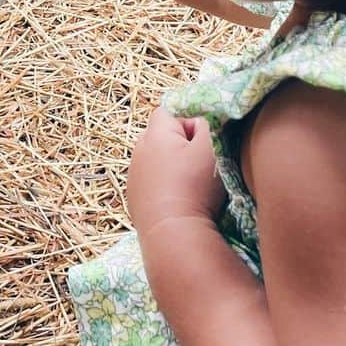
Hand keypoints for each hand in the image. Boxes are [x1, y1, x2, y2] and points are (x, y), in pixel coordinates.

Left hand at [127, 107, 225, 235]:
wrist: (174, 234)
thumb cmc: (195, 186)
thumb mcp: (212, 146)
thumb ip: (211, 121)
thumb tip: (205, 117)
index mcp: (154, 134)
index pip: (171, 111)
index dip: (192, 120)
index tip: (205, 141)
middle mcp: (138, 152)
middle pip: (163, 136)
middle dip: (183, 144)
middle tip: (202, 164)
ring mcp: (134, 178)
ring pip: (158, 161)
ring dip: (175, 167)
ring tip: (193, 185)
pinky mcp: (135, 201)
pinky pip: (153, 184)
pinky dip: (167, 187)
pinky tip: (181, 200)